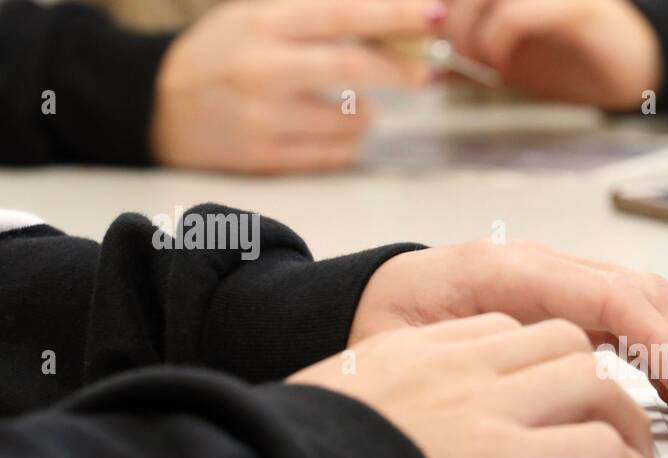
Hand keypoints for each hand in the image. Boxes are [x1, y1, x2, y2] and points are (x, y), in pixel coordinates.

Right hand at [151, 0, 438, 172]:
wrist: (156, 104)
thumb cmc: (227, 52)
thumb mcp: (263, 18)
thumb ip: (325, 20)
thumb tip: (399, 28)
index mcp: (264, 23)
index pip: (343, 14)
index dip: (396, 15)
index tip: (438, 15)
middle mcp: (261, 69)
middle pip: (352, 69)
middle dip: (401, 72)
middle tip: (429, 75)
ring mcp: (261, 118)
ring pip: (351, 121)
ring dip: (368, 113)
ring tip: (350, 103)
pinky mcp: (264, 159)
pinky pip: (336, 155)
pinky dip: (346, 140)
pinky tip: (325, 128)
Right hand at [288, 314, 654, 457]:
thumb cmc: (306, 444)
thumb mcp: (345, 392)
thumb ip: (388, 389)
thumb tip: (397, 414)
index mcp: (426, 347)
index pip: (510, 331)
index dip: (547, 362)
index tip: (561, 388)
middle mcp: (465, 364)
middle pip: (564, 341)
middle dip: (599, 379)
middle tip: (615, 414)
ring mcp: (491, 405)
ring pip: (594, 381)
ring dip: (627, 420)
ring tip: (636, 455)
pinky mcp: (508, 456)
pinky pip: (595, 447)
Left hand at [352, 240, 667, 429]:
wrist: (364, 302)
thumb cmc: (384, 327)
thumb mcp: (412, 347)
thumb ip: (475, 360)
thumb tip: (547, 389)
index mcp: (510, 271)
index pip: (613, 298)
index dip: (664, 346)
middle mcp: (544, 266)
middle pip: (645, 294)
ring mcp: (558, 281)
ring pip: (647, 302)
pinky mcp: (564, 302)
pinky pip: (630, 317)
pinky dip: (664, 350)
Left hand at [442, 0, 659, 109]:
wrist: (637, 72)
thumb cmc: (578, 64)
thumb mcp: (516, 63)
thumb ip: (475, 59)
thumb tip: (431, 68)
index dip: (439, 7)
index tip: (430, 33)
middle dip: (449, 16)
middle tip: (451, 53)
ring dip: (468, 28)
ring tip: (476, 60)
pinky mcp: (577, 6)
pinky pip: (516, 15)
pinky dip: (497, 42)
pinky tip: (501, 66)